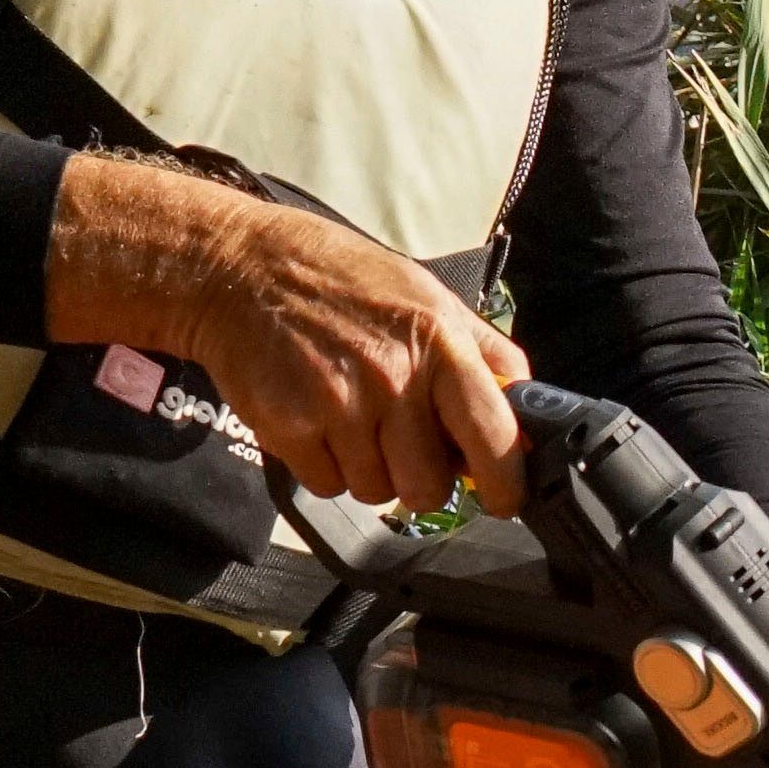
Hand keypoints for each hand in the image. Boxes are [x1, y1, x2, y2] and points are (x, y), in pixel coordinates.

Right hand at [44, 158, 522, 514]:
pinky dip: (325, 465)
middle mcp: (392, 376)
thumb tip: (528, 412)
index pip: (494, 435)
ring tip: (353, 416)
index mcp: (439, 341)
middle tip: (402, 441)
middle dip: (420, 476)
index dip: (506, 482)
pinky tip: (318, 418)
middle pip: (429, 486)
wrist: (240, 268)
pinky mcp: (288, 427)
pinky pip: (328, 485)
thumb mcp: (429, 297)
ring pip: (376, 492)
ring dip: (369, 469)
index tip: (505, 499)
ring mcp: (338, 404)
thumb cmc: (340, 281)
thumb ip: (484, 356)